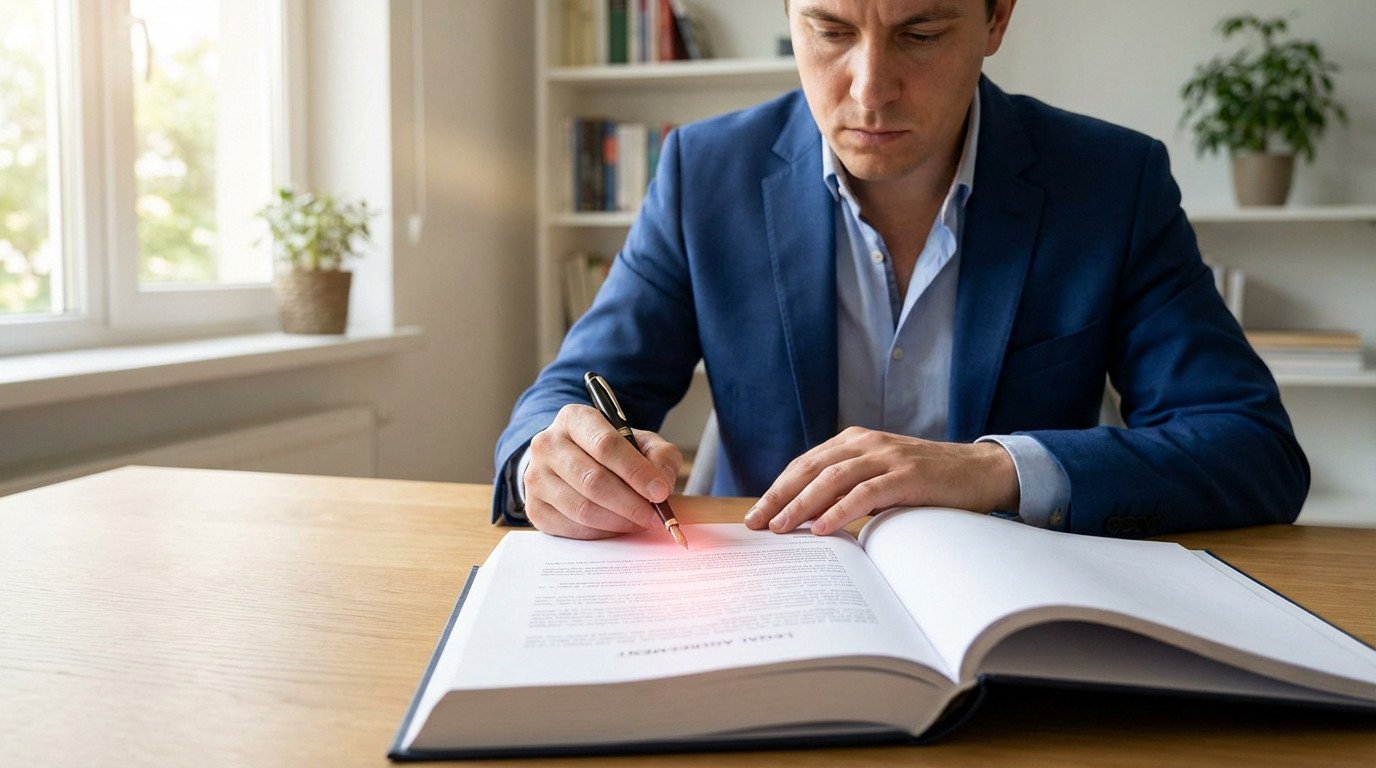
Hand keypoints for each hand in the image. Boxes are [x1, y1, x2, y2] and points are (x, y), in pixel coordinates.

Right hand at [522, 404, 682, 539]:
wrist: (570, 462)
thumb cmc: (608, 452)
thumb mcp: (640, 442)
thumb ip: (660, 456)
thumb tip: (662, 483)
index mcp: (574, 418)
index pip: (606, 444)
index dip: (636, 471)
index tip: (661, 492)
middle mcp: (547, 444)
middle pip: (593, 480)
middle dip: (630, 503)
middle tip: (654, 516)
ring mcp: (535, 477)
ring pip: (582, 508)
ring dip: (618, 521)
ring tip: (638, 521)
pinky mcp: (534, 507)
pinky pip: (571, 528)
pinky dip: (600, 532)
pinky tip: (615, 526)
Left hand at [743, 427, 1019, 535]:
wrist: (981, 471)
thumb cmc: (928, 481)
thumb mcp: (882, 477)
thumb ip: (849, 487)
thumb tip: (810, 516)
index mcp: (856, 441)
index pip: (805, 464)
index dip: (778, 488)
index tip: (756, 513)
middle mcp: (866, 443)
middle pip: (810, 468)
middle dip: (778, 496)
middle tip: (756, 523)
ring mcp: (887, 457)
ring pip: (831, 479)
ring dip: (801, 504)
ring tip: (781, 527)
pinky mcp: (907, 476)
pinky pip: (865, 493)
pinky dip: (839, 510)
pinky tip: (821, 528)